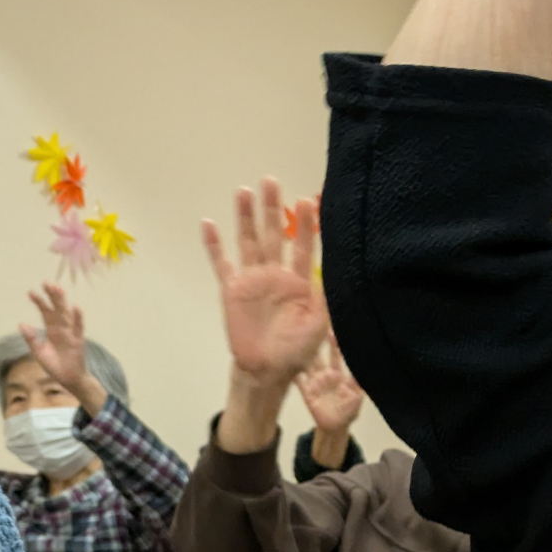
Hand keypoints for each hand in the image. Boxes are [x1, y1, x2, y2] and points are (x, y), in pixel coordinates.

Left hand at [18, 284, 104, 416]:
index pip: (45, 312)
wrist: (68, 380)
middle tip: (47, 282)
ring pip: (66, 314)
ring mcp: (70, 333)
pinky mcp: (77, 341)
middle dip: (52, 296)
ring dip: (63, 302)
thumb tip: (21, 324)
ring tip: (58, 289)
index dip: (39, 302)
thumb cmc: (55, 365)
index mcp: (51, 330)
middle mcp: (61, 328)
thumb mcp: (38, 352)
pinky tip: (76, 307)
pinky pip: (78, 328)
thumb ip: (31, 338)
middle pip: (56, 309)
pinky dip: (77, 318)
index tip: (31, 292)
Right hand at [202, 180, 329, 384]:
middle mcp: (275, 275)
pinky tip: (208, 224)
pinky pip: (221, 264)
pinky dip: (214, 246)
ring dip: (246, 217)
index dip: (304, 226)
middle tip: (271, 181)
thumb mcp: (320, 325)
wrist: (268, 370)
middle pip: (273, 235)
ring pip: (248, 242)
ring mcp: (252, 280)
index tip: (306, 201)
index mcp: (299, 282)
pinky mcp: (232, 289)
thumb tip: (342, 272)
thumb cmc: (297, 350)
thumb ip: (327, 298)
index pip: (302, 247)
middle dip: (272, 209)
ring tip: (244, 191)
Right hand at [295, 340, 364, 463]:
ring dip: (303, 353)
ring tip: (298, 338)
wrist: (336, 427)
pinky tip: (286, 360)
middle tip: (313, 326)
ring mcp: (314, 382)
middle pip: (319, 354)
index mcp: (338, 374)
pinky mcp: (306, 392)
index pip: (336, 355)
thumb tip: (366, 367)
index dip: (335, 344)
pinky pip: (298, 380)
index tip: (334, 331)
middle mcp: (325, 374)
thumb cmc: (349, 411)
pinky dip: (292, 371)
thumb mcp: (358, 397)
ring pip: (307, 364)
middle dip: (316, 342)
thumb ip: (359, 383)